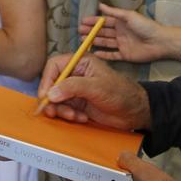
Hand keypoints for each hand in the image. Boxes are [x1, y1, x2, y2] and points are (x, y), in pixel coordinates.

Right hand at [36, 54, 150, 129]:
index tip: (46, 96)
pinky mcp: (78, 104)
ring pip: (56, 99)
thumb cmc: (121, 93)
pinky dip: (69, 116)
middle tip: (53, 111)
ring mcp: (75, 90)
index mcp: (80, 62)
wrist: (134, 112)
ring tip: (74, 116)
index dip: (47, 80)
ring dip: (61, 110)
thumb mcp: (97, 87)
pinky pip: (64, 110)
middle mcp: (75, 75)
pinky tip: (82, 118)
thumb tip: (51, 93)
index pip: (54, 66)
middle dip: (52, 99)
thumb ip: (73, 87)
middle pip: (51, 84)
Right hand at [80, 4, 180, 62]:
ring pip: (105, 43)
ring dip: (94, 42)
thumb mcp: (129, 16)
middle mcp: (120, 33)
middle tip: (79, 32)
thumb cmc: (145, 26)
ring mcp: (122, 44)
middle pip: (102, 32)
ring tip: (83, 41)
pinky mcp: (125, 55)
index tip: (82, 22)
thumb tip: (100, 4)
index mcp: (121, 22)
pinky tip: (95, 53)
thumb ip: (114, 12)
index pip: (104, 21)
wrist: (160, 42)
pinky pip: (112, 55)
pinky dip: (104, 54)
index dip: (93, 21)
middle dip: (91, 32)